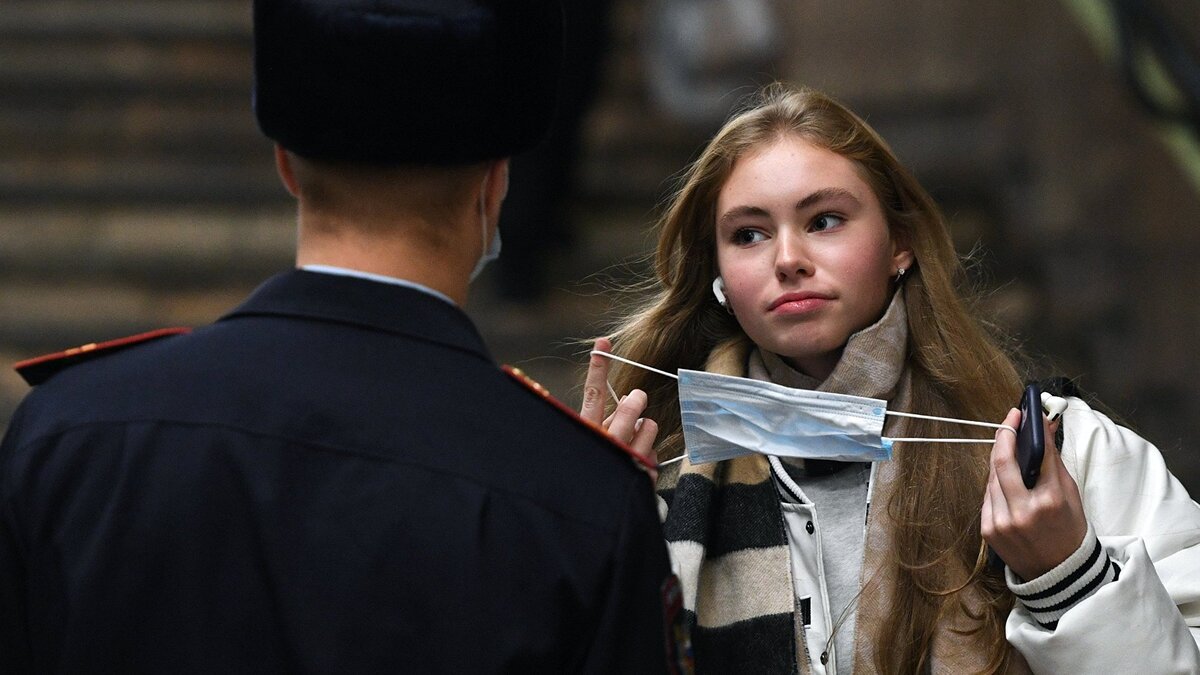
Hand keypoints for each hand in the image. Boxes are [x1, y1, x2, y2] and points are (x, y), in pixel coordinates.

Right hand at [581, 338, 659, 470]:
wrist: (596, 521)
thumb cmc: (592, 475)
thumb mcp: (591, 444)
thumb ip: (605, 422)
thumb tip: (629, 402)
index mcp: (584, 432)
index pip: (593, 394)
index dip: (598, 368)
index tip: (603, 343)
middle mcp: (603, 444)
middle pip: (629, 409)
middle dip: (636, 403)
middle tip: (638, 400)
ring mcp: (624, 460)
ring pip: (648, 426)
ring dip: (645, 430)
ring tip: (633, 442)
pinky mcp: (640, 477)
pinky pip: (654, 452)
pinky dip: (647, 455)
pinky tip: (634, 467)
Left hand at [981, 408, 1086, 580]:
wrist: (1060, 574)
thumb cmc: (1070, 530)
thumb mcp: (1070, 494)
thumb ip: (1054, 461)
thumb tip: (1043, 427)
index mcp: (1051, 501)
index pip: (1037, 454)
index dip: (1028, 429)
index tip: (1023, 413)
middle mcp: (1023, 512)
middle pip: (1003, 462)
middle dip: (1004, 435)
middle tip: (1010, 421)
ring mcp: (1002, 523)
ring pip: (991, 477)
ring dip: (1000, 460)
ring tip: (1010, 448)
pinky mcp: (989, 531)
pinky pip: (988, 496)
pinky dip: (995, 483)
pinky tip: (1005, 478)